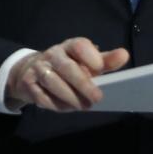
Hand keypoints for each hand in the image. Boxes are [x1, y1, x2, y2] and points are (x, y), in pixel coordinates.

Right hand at [5, 38, 130, 111]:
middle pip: (66, 66)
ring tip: (83, 106)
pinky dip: (55, 104)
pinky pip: (41, 95)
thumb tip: (124, 55)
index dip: (90, 56)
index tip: (100, 69)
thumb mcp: (86, 62)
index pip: (79, 45)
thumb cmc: (67, 67)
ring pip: (52, 81)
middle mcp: (53, 55)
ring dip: (69, 96)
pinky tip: (66, 107)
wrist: (31, 71)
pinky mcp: (28, 83)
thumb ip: (105, 61)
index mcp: (69, 47)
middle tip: (97, 98)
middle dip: (82, 83)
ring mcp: (38, 68)